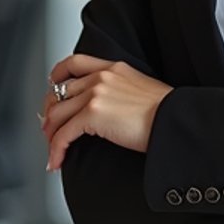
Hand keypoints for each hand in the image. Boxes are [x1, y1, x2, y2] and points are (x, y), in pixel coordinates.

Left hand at [39, 55, 172, 171]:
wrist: (174, 119)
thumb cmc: (168, 111)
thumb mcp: (143, 88)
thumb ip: (121, 90)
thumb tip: (110, 108)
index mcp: (114, 68)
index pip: (74, 63)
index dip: (57, 76)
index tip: (53, 87)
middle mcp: (101, 77)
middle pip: (59, 92)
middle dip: (50, 113)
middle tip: (49, 128)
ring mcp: (95, 94)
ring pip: (57, 114)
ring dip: (50, 135)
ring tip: (53, 149)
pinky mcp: (92, 115)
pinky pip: (63, 134)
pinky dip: (56, 149)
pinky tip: (57, 160)